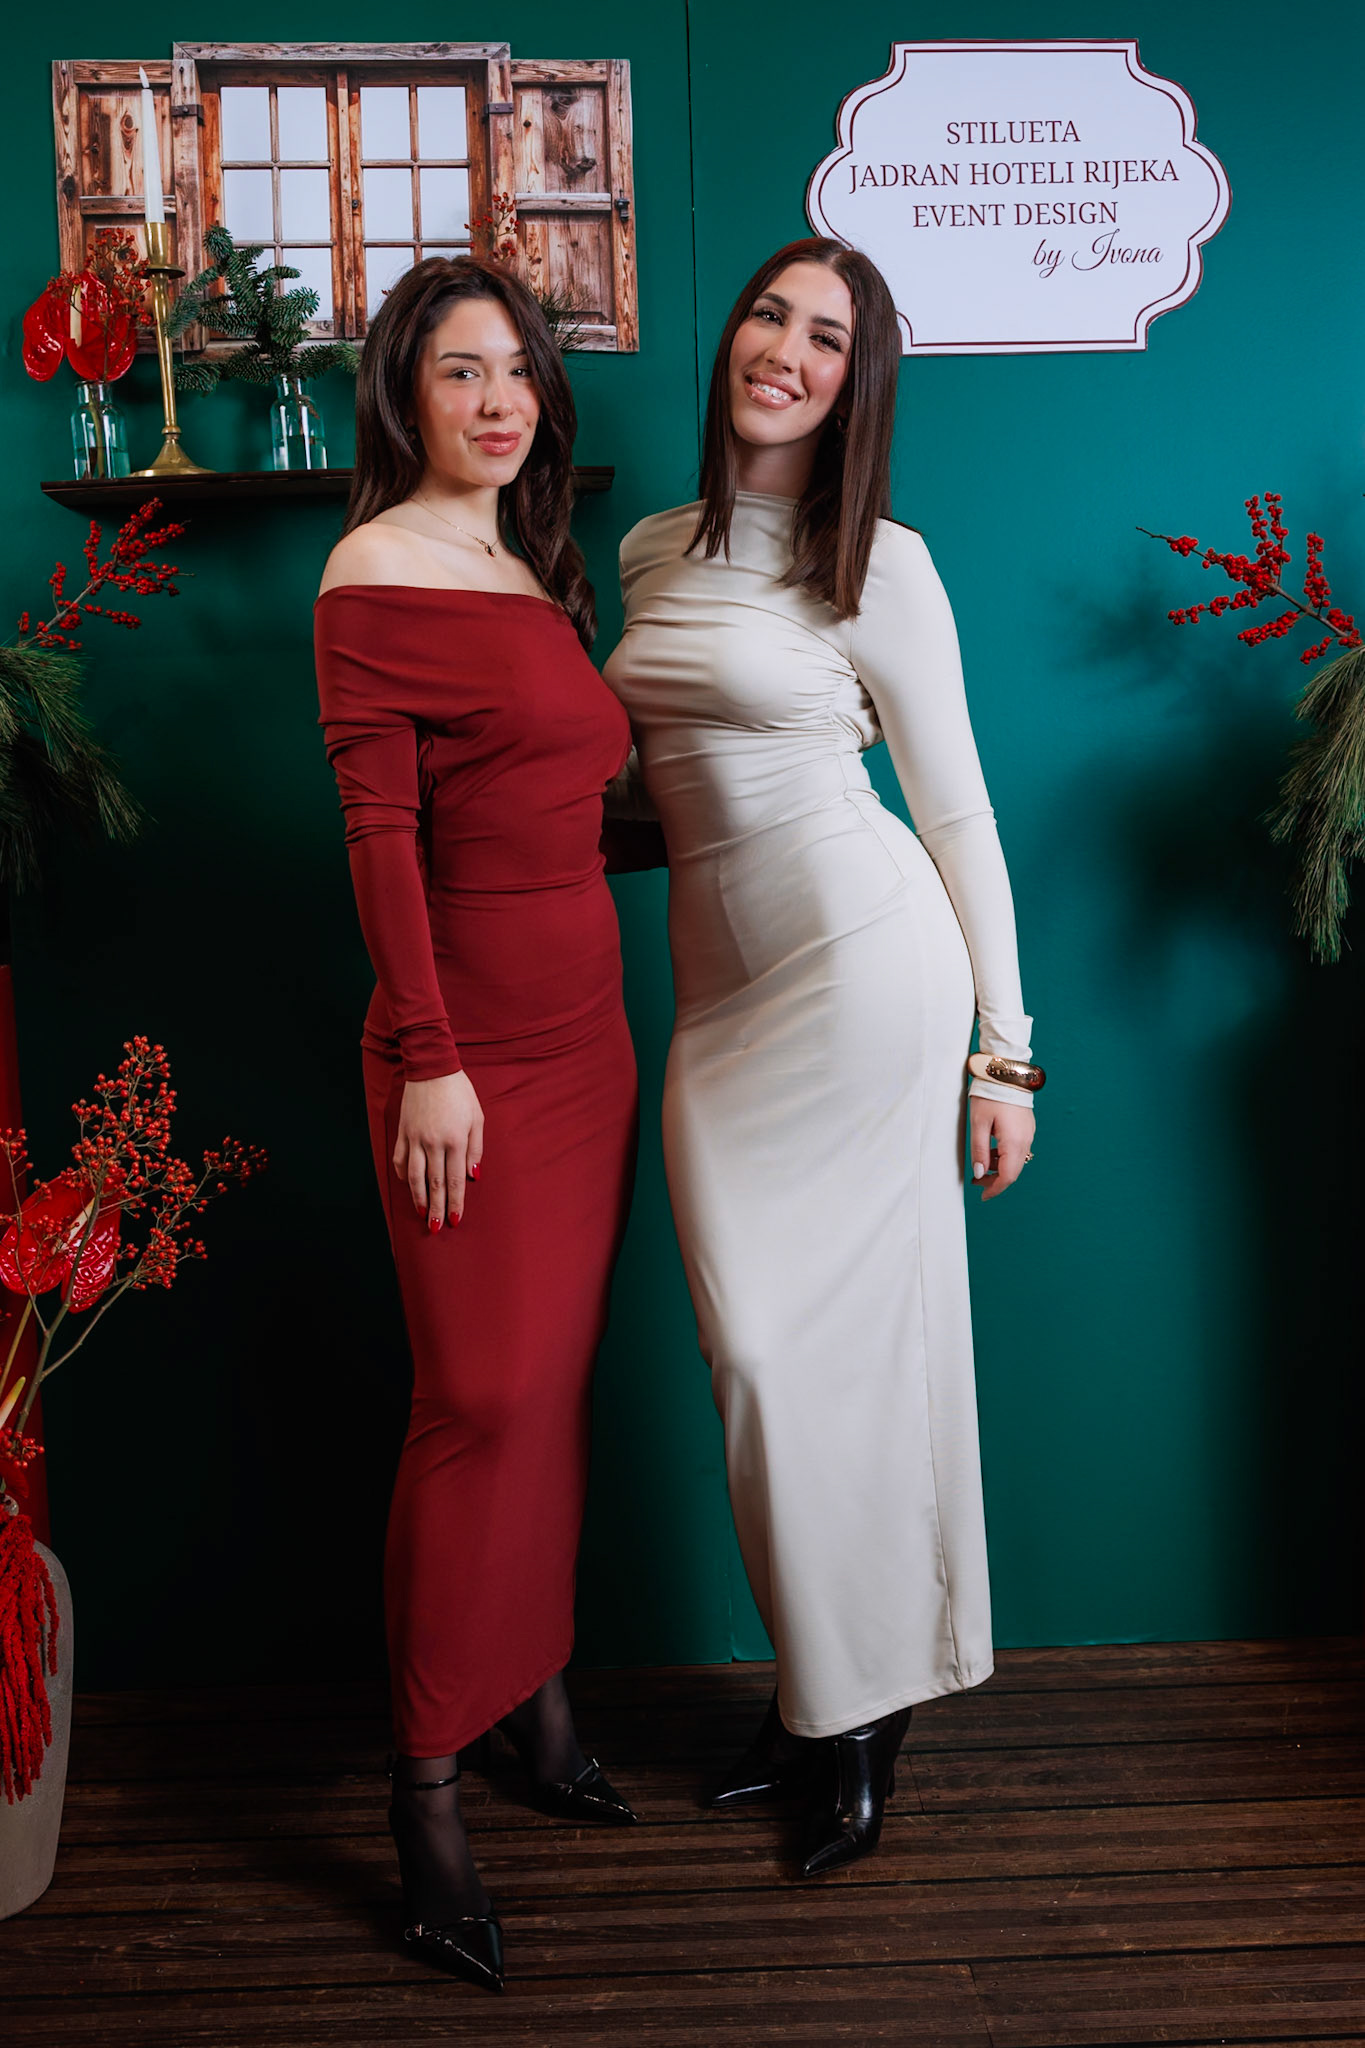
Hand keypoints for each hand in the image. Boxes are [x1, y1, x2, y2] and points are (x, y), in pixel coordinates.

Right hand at [393, 1071, 483, 1229]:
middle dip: (435, 1208)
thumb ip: (475, 1149)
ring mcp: (415, 1138)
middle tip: (435, 1228)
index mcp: (455, 1140)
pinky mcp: (403, 1132)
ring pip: (414, 1176)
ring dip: (418, 1198)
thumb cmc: (459, 1093)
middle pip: (433, 1183)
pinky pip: (401, 1160)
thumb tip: (473, 1176)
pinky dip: (405, 1176)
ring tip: (421, 1214)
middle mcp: (433, 1142)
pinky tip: (409, 1186)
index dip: (455, 1202)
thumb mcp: (477, 1117)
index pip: (455, 1180)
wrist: (432, 1069)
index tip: (455, 1220)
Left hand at [969, 1097, 1034, 1201]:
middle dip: (995, 1180)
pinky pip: (1018, 1149)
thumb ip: (979, 1151)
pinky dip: (1005, 1156)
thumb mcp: (978, 1123)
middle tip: (977, 1181)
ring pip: (1016, 1161)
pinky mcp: (1027, 1127)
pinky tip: (992, 1150)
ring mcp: (1028, 1134)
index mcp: (1014, 1142)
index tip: (983, 1196)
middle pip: (1013, 1171)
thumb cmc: (990, 1095)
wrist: (1006, 1072)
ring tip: (981, 1163)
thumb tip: (980, 1173)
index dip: (995, 1189)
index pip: (1007, 1176)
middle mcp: (1025, 1140)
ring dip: (999, 1168)